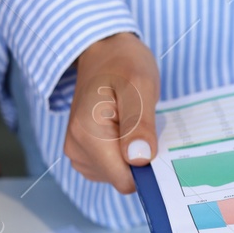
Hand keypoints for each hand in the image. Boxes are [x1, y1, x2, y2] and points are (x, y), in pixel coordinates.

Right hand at [64, 32, 158, 192]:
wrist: (103, 51)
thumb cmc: (123, 64)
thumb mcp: (139, 87)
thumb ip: (139, 124)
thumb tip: (139, 159)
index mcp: (87, 136)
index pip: (125, 180)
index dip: (147, 169)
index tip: (157, 144)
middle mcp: (76, 149)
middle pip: (123, 179)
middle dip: (141, 159)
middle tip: (145, 125)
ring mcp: (78, 152)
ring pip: (119, 175)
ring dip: (134, 155)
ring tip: (135, 123)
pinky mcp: (85, 152)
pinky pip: (114, 167)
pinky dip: (127, 154)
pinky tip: (129, 130)